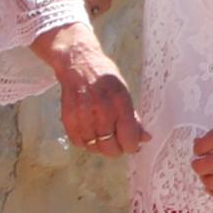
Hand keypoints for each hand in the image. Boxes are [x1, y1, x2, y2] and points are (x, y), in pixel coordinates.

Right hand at [48, 37, 146, 156]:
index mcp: (120, 102)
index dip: (131, 146)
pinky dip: (85, 143)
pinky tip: (91, 133)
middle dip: (116, 149)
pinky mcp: (68, 117)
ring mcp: (83, 114)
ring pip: (94, 147)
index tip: (132, 146)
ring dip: (100, 146)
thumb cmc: (104, 77)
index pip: (128, 137)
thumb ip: (133, 118)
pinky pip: (78, 142)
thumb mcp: (124, 93)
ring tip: (103, 136)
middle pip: (110, 146)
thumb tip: (145, 138)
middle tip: (118, 143)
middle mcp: (101, 109)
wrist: (78, 62)